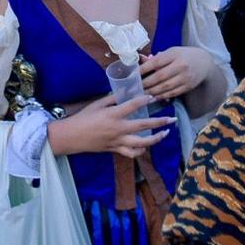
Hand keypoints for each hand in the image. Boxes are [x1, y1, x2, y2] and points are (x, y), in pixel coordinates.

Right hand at [49, 96, 173, 157]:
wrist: (72, 136)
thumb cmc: (84, 118)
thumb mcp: (97, 104)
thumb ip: (113, 99)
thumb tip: (126, 92)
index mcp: (113, 114)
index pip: (133, 105)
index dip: (144, 100)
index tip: (152, 96)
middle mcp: (118, 128)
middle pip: (143, 125)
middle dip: (159, 122)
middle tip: (171, 119)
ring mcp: (118, 141)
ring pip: (142, 143)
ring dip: (156, 139)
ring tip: (165, 133)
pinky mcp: (116, 149)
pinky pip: (132, 152)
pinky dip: (141, 150)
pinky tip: (147, 146)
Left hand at [140, 47, 212, 99]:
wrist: (204, 63)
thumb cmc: (182, 56)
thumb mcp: (171, 52)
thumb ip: (157, 58)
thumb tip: (140, 60)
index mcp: (174, 54)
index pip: (156, 62)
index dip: (143, 69)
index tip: (133, 75)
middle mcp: (180, 65)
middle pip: (159, 76)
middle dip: (145, 83)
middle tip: (134, 88)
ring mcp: (185, 77)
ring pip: (165, 87)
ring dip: (152, 92)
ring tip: (141, 94)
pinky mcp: (188, 86)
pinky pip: (172, 93)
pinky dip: (161, 96)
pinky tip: (153, 97)